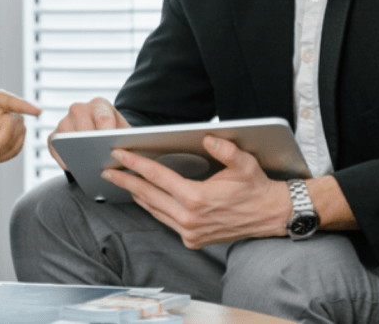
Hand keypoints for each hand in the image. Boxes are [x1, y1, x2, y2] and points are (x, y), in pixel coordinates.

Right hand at [48, 97, 129, 170]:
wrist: (104, 135)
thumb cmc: (116, 135)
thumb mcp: (125, 133)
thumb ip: (124, 139)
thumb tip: (119, 152)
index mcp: (99, 104)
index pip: (103, 118)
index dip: (107, 135)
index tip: (111, 149)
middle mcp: (79, 108)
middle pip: (84, 129)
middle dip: (92, 147)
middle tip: (100, 162)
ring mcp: (64, 121)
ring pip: (68, 138)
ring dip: (77, 153)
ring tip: (89, 166)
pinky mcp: (54, 135)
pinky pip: (55, 149)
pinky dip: (64, 160)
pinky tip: (75, 168)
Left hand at [102, 135, 290, 247]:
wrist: (271, 216)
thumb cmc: (256, 188)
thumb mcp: (244, 164)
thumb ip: (225, 150)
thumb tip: (208, 138)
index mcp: (196, 199)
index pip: (156, 177)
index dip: (134, 164)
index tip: (117, 155)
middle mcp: (188, 219)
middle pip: (147, 195)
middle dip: (125, 181)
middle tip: (107, 170)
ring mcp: (189, 232)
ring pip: (153, 210)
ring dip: (136, 195)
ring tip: (121, 180)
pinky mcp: (192, 240)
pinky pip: (164, 220)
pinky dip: (152, 207)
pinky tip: (144, 196)